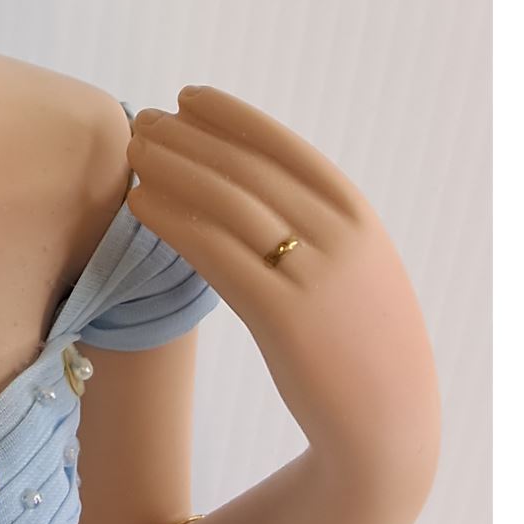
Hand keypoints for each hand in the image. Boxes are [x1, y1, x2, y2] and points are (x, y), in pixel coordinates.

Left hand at [126, 86, 440, 505]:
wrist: (388, 426)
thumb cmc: (358, 341)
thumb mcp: (353, 265)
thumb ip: (313, 221)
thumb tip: (244, 175)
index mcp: (356, 216)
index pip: (284, 145)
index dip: (232, 116)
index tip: (188, 97)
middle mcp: (339, 237)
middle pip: (247, 167)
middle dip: (189, 136)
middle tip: (142, 120)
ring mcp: (315, 276)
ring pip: (227, 202)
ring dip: (173, 169)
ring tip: (134, 153)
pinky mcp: (285, 318)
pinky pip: (216, 254)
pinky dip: (174, 221)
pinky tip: (141, 205)